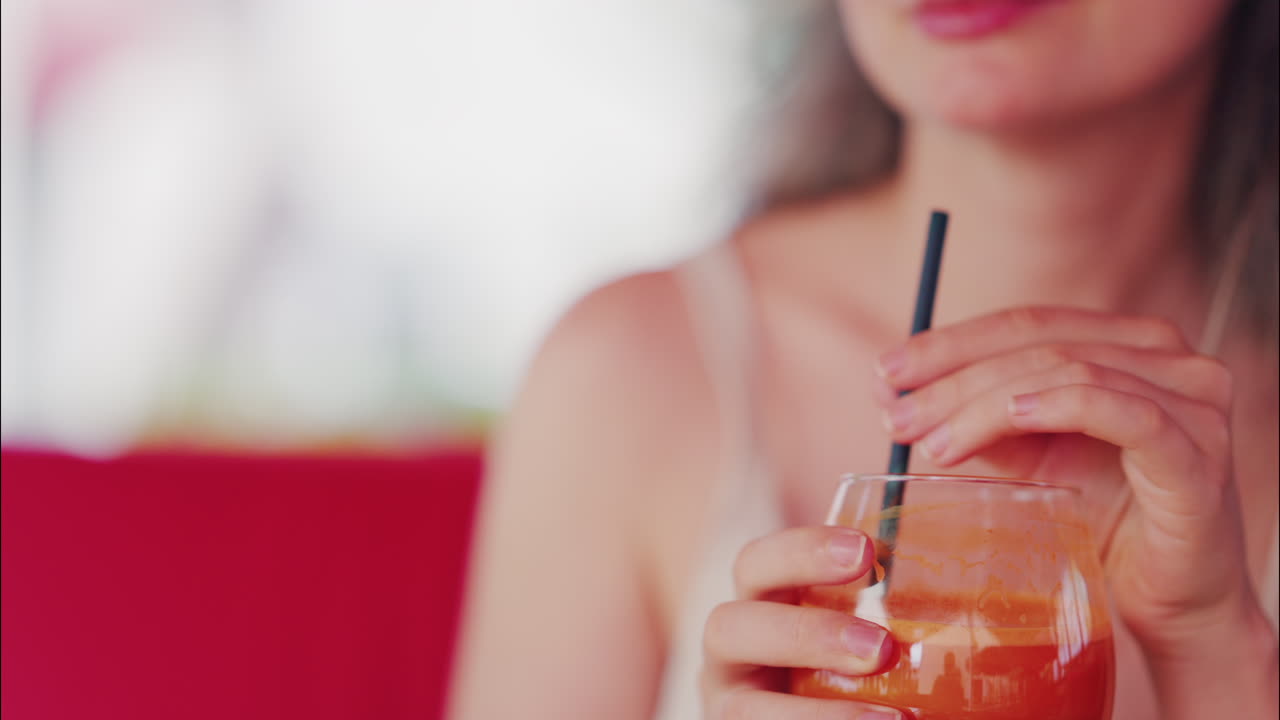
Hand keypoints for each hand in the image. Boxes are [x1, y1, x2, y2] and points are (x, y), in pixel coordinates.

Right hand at [701, 526, 901, 718]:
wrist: (841, 710)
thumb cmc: (864, 667)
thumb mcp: (870, 629)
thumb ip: (900, 608)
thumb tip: (1006, 584)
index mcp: (760, 604)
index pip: (757, 563)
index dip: (801, 551)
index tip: (867, 551)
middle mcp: (733, 654)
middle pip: (727, 626)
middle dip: (805, 634)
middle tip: (881, 648)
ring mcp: (734, 706)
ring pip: (744, 707)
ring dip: (814, 715)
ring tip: (890, 719)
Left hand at [872, 306, 1256, 658]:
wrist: (1171, 603)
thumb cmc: (1103, 522)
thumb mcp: (1028, 457)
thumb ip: (976, 417)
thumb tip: (892, 393)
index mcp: (1129, 344)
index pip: (1027, 323)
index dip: (950, 342)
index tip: (884, 372)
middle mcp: (1168, 357)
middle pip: (1041, 343)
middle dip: (955, 377)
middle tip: (896, 415)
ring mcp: (1192, 401)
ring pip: (1069, 371)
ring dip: (986, 403)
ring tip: (933, 442)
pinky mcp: (1196, 453)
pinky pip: (1123, 411)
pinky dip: (1059, 405)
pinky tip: (1009, 419)